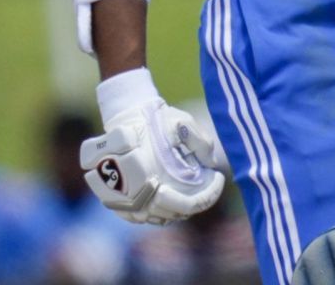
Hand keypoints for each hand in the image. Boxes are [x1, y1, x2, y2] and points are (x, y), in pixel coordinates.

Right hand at [82, 70, 224, 224]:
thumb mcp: (182, 122)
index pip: (185, 205)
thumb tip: (211, 164)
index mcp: (149, 177)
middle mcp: (134, 195)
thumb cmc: (155, 119)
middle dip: (194, 202)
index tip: (219, 178)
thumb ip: (201, 142)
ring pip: (157, 217)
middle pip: (172, 213)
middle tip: (208, 186)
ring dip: (176, 209)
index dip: (207, 196)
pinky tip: (170, 196)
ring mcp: (122, 202)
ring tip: (191, 191)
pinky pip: (141, 217)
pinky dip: (158, 211)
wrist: (124, 117)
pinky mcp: (115, 202)